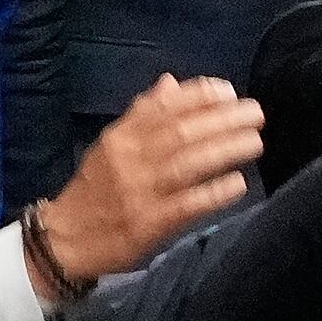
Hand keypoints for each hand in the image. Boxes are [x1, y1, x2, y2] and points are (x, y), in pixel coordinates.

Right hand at [30, 76, 261, 294]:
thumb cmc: (96, 189)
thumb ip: (143, 113)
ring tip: (255, 141)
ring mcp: (140, 192)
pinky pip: (186, 205)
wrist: (65, 239)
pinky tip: (238, 183)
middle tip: (256, 112)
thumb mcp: (112, 144)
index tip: (228, 91)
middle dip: (223, 119)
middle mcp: (130, 159)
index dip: (199, 96)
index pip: (164, 108)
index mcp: (121, 136)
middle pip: (182, 132)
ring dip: (225, 150)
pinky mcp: (148, 224)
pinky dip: (214, 192)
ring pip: (187, 164)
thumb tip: (172, 82)